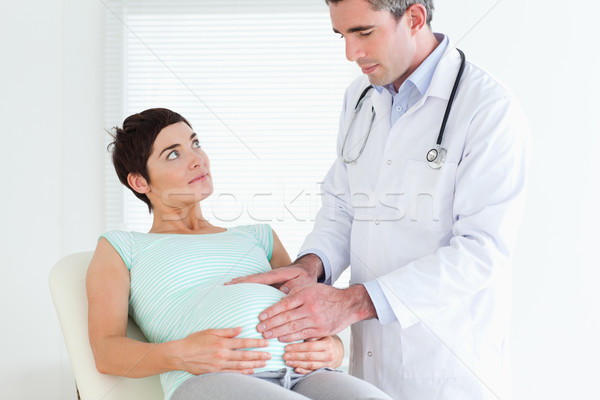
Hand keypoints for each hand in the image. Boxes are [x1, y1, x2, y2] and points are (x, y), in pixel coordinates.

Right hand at [176, 327, 270, 374]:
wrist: (180, 355)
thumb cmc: (194, 341)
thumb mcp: (210, 331)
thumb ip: (227, 331)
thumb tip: (240, 329)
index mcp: (222, 343)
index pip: (243, 342)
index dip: (256, 343)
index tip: (266, 343)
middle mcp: (222, 354)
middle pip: (245, 355)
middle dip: (259, 355)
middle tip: (270, 355)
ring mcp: (219, 365)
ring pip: (240, 365)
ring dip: (254, 364)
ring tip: (264, 363)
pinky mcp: (215, 372)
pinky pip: (232, 373)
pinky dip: (243, 372)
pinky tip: (251, 371)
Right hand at [227, 254, 322, 293]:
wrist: (307, 270)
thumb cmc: (306, 277)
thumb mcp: (303, 282)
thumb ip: (295, 287)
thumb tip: (283, 291)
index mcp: (278, 274)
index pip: (260, 278)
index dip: (248, 280)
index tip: (235, 282)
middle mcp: (272, 275)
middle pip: (253, 278)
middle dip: (240, 281)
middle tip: (225, 285)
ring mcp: (270, 278)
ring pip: (253, 280)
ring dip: (241, 282)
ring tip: (227, 286)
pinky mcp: (270, 281)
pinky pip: (257, 283)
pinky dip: (247, 284)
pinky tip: (240, 288)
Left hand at [256, 284, 376, 341]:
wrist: (347, 304)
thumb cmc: (326, 295)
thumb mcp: (311, 287)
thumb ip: (295, 292)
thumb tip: (278, 298)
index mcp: (306, 294)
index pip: (284, 304)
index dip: (271, 311)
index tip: (261, 317)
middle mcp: (310, 307)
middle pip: (286, 317)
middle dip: (271, 324)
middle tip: (259, 328)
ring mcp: (316, 320)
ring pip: (292, 328)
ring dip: (277, 332)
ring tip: (266, 335)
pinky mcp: (320, 330)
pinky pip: (302, 335)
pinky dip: (290, 337)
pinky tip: (281, 339)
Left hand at [283, 336, 343, 373]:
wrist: (338, 350)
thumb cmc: (327, 341)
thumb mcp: (322, 335)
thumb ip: (311, 335)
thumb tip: (294, 335)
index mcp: (327, 344)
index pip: (310, 346)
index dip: (297, 347)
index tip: (287, 347)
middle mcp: (329, 355)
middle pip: (309, 356)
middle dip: (295, 356)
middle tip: (284, 355)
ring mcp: (327, 364)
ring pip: (310, 365)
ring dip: (297, 364)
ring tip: (287, 362)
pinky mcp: (325, 370)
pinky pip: (313, 371)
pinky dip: (304, 371)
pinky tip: (296, 369)